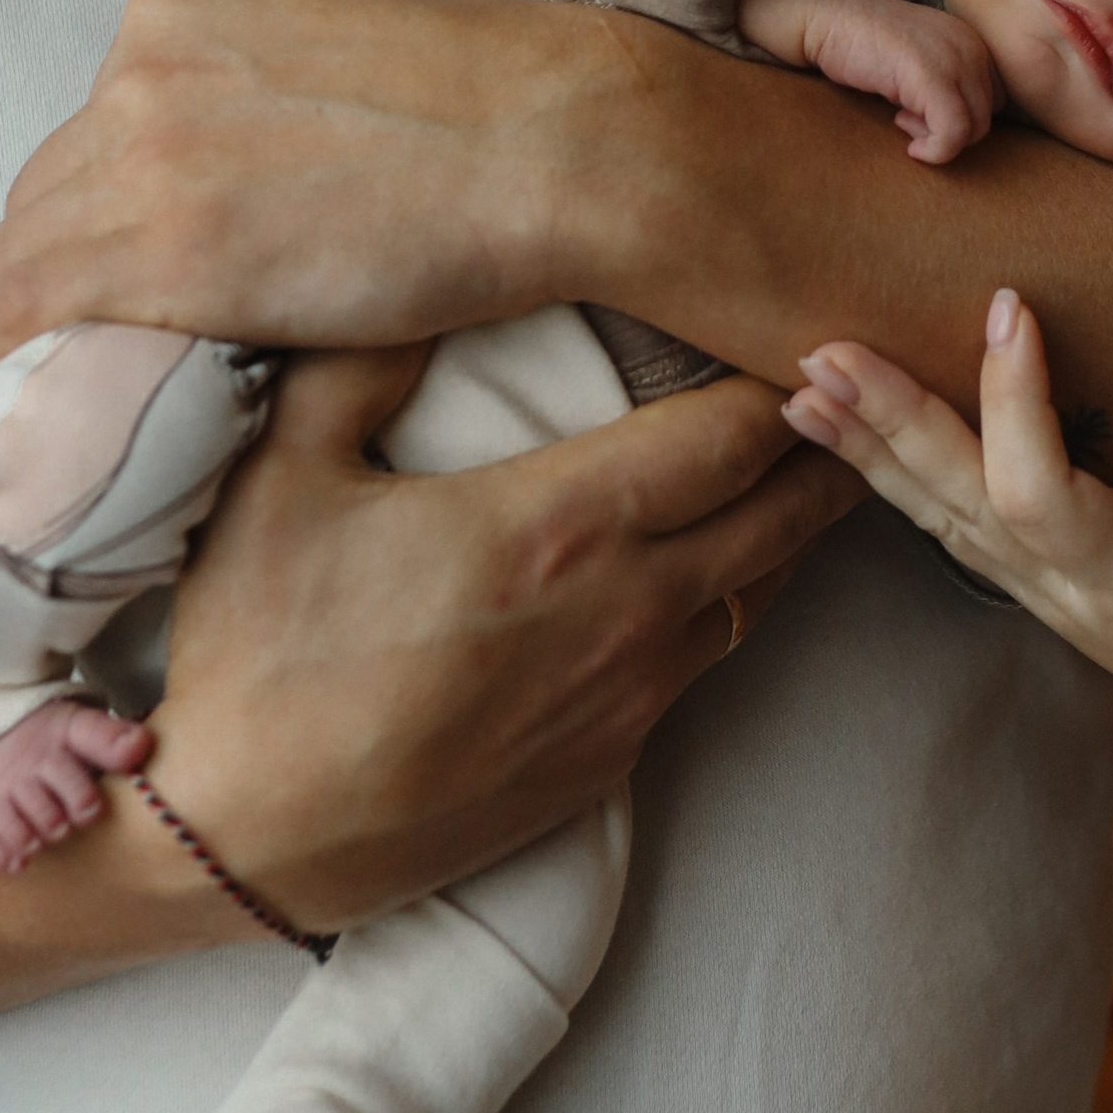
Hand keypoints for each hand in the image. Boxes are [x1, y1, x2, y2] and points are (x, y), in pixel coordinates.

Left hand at [0, 0, 648, 366]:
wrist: (566, 140)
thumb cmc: (497, 115)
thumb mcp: (341, 62)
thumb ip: (263, 108)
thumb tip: (244, 193)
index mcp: (177, 14)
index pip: (91, 138)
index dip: (102, 226)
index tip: (131, 293)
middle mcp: (136, 68)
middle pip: (48, 200)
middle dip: (75, 284)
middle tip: (113, 369)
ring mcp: (139, 153)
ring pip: (23, 260)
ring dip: (45, 339)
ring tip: (84, 417)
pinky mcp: (163, 249)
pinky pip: (21, 316)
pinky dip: (18, 372)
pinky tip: (48, 432)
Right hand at [143, 346, 861, 930]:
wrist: (244, 837)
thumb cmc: (258, 649)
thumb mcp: (285, 474)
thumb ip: (362, 362)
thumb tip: (421, 274)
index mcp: (560, 525)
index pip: (730, 433)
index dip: (784, 375)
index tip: (814, 323)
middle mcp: (624, 611)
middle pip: (784, 511)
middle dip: (832, 443)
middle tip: (868, 384)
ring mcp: (627, 697)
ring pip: (760, 592)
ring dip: (792, 525)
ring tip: (816, 464)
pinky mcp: (610, 762)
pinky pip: (707, 662)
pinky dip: (735, 600)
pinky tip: (722, 568)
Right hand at [736, 0, 999, 163]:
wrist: (826, 15)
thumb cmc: (862, 42)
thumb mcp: (917, 61)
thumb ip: (945, 84)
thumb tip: (961, 131)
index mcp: (972, 41)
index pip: (992, 100)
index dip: (957, 116)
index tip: (918, 111)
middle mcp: (972, 47)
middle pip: (985, 117)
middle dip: (947, 130)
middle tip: (905, 118)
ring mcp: (955, 59)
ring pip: (973, 129)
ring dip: (936, 138)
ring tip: (900, 119)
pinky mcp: (932, 76)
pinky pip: (953, 133)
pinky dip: (932, 149)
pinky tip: (898, 127)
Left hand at [781, 288, 1112, 769]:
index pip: (1040, 491)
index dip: (1012, 403)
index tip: (1008, 308)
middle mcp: (1060, 585)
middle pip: (956, 502)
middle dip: (890, 423)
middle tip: (827, 351)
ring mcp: (1030, 587)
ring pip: (932, 513)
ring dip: (864, 447)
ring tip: (801, 381)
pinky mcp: (1021, 574)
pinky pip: (941, 517)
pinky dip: (882, 470)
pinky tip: (839, 426)